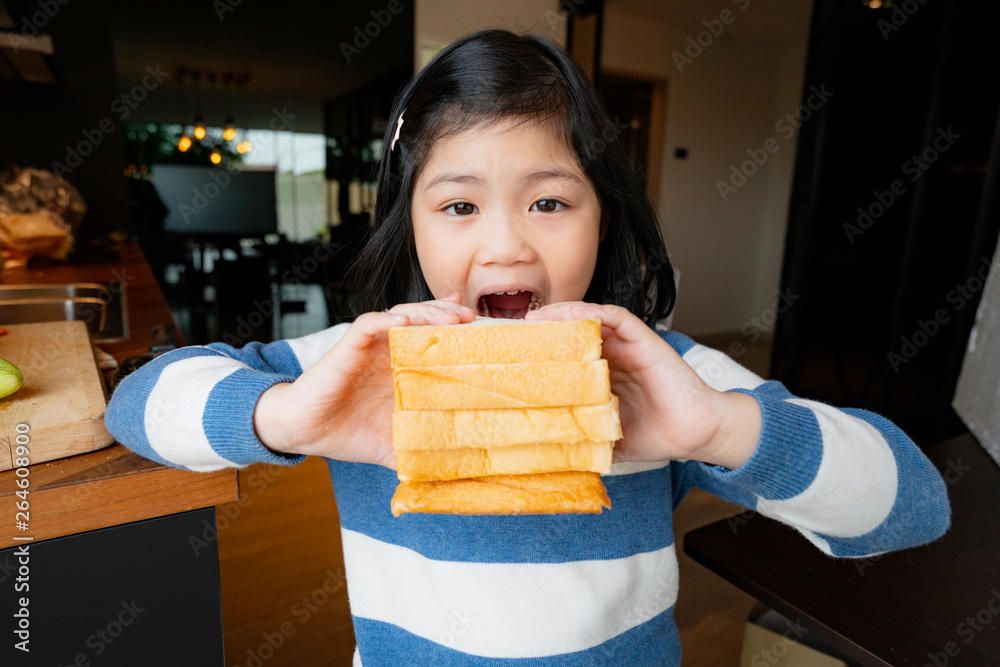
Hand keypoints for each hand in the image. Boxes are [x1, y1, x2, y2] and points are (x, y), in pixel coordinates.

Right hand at [254, 293, 475, 467]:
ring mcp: (370, 347)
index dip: (458, 335)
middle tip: (473, 318)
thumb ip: (423, 452)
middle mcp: (390, 352)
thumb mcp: (395, 445)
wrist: (306, 431)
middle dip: (449, 316)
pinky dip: (387, 321)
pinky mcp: (349, 346)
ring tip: (451, 316)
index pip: (435, 343)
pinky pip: (369, 324)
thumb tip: (458, 474)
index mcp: (404, 370)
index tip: (484, 334)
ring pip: (402, 316)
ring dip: (427, 312)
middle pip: (425, 322)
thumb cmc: (349, 433)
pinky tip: (405, 323)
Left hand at [525, 303, 760, 468]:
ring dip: (560, 315)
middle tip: (513, 335)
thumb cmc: (655, 435)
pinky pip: (616, 317)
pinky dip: (591, 312)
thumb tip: (545, 455)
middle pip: (570, 334)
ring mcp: (626, 346)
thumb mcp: (606, 439)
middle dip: (541, 332)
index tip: (510, 358)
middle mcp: (610, 356)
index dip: (537, 354)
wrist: (695, 434)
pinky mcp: (644, 339)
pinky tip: (568, 314)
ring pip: (588, 320)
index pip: (563, 357)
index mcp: (599, 377)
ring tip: (533, 319)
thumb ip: (581, 439)